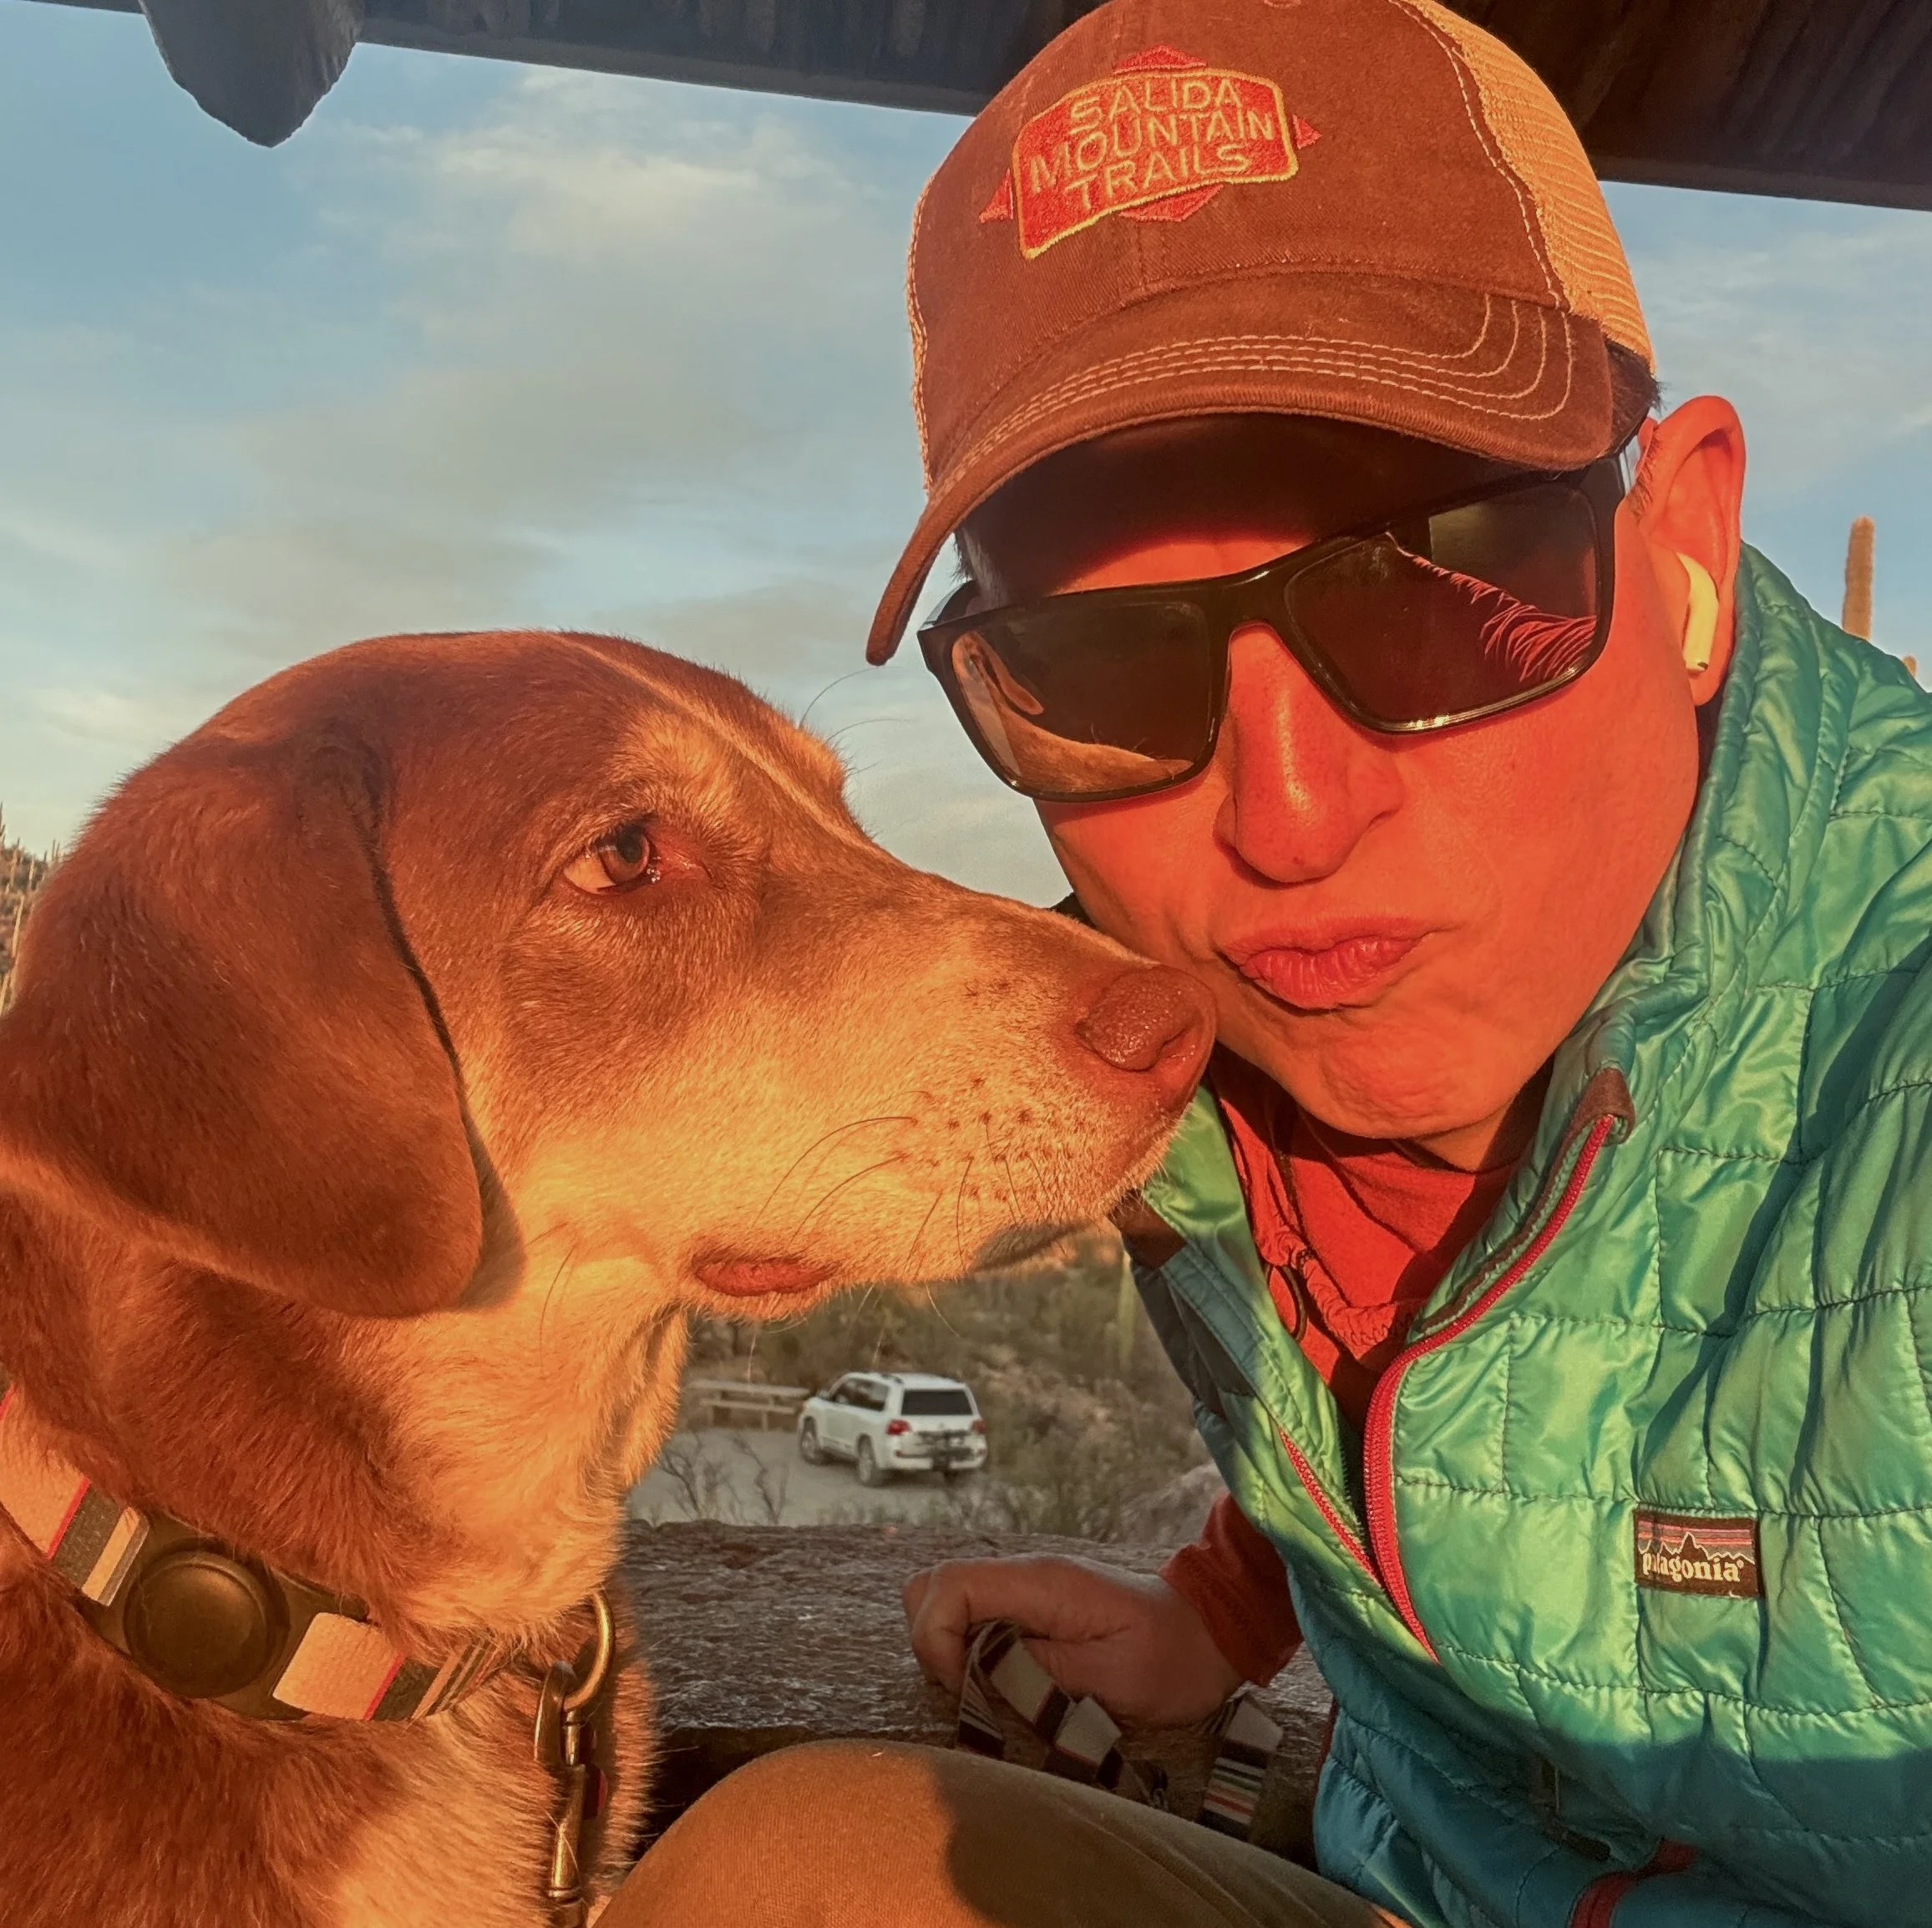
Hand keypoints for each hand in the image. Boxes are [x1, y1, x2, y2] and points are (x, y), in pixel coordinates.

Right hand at [902, 1554, 1244, 1728]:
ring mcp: (1024, 1589)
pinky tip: (1000, 1681)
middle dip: (932, 1642)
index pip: (949, 1587)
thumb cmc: (1170, 1659)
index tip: (965, 1690)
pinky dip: (966, 1648)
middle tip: (970, 1692)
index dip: (937, 1641)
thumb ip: (1039, 1674)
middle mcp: (1023, 1576)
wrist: (1209, 1633)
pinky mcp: (1030, 1607)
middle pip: (932, 1585)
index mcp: (1039, 1583)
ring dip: (947, 1646)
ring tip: (984, 1690)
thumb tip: (977, 1676)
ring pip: (945, 1598)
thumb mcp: (1110, 1679)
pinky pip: (972, 1616)